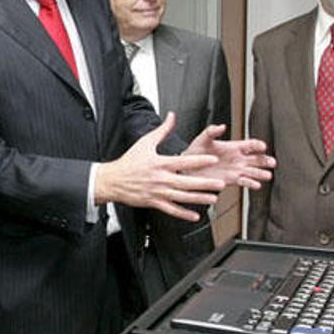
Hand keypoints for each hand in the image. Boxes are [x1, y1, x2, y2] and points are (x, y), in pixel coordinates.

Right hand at [95, 112, 225, 221]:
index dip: (199, 161)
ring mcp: (158, 192)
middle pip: (187, 182)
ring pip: (182, 197)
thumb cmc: (129, 162)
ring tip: (213, 199)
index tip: (213, 160)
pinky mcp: (154, 202)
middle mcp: (161, 179)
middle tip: (220, 184)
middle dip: (205, 183)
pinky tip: (194, 216)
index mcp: (160, 163)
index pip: (184, 161)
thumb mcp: (145, 142)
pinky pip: (171, 210)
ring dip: (199, 198)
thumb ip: (162, 130)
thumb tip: (172, 116)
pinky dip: (183, 214)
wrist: (112, 180)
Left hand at [183, 122, 275, 189]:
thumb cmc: (195, 151)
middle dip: (265, 160)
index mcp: (233, 146)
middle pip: (256, 159)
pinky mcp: (231, 180)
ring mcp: (236, 170)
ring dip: (260, 173)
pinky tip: (257, 185)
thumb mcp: (203, 139)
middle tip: (272, 162)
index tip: (262, 146)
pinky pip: (244, 182)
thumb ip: (212, 131)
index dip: (257, 145)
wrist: (188, 167)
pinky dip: (251, 183)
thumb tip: (222, 126)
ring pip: (252, 171)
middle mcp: (238, 158)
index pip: (249, 145)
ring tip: (268, 175)